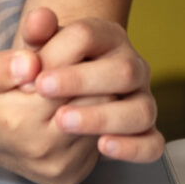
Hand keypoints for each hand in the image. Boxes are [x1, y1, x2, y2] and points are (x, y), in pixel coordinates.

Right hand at [0, 7, 101, 183]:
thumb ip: (1, 65)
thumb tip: (31, 63)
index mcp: (17, 120)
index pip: (67, 78)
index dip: (70, 56)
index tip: (65, 44)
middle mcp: (42, 150)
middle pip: (93, 99)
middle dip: (89, 76)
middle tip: (79, 61)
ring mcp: (59, 167)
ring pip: (101, 119)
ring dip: (97, 97)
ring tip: (79, 83)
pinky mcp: (71, 176)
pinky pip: (97, 139)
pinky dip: (94, 120)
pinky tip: (78, 106)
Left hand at [30, 13, 163, 164]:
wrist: (59, 95)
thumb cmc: (48, 67)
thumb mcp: (35, 48)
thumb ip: (33, 37)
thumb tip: (32, 43)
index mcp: (107, 36)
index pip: (89, 36)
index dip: (59, 53)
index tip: (33, 76)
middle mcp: (132, 66)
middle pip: (124, 71)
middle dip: (82, 81)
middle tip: (43, 90)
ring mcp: (142, 100)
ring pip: (141, 110)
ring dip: (102, 117)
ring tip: (63, 121)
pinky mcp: (145, 132)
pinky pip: (152, 144)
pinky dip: (131, 147)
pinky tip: (102, 147)